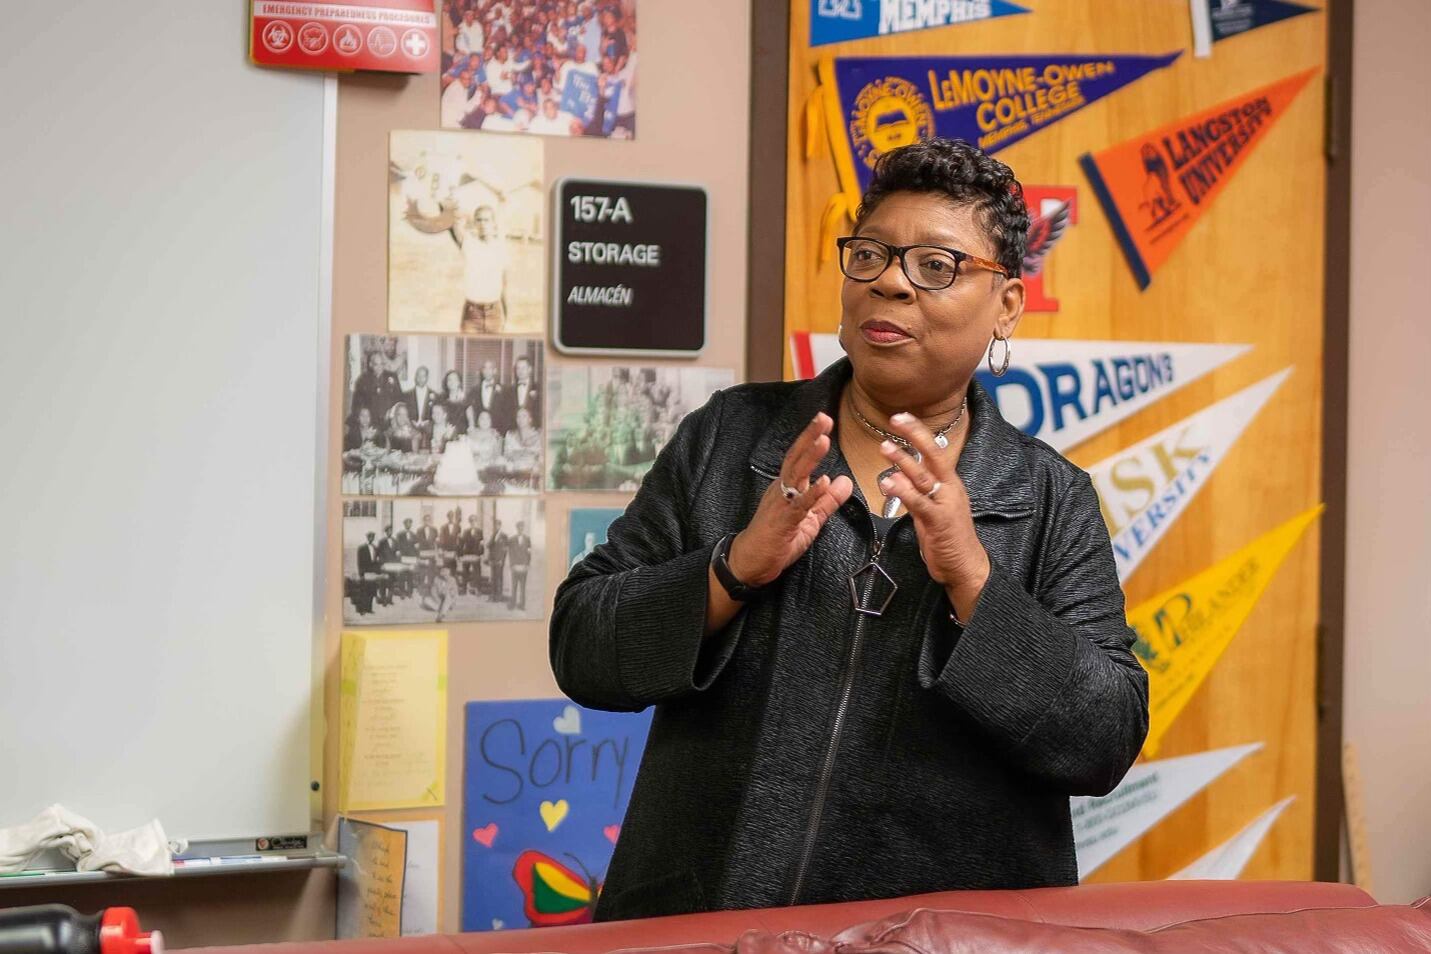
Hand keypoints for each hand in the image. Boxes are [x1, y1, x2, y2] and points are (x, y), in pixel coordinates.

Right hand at [729, 413, 853, 586]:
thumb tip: (845, 480)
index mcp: (787, 486)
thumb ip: (827, 500)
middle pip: (796, 458)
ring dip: (810, 458)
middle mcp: (781, 489)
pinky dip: (812, 493)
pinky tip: (825, 482)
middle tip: (824, 418)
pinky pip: (798, 504)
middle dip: (810, 437)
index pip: (799, 457)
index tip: (824, 420)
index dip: (811, 438)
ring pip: (795, 476)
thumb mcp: (809, 518)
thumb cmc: (777, 539)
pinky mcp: (782, 521)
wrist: (751, 561)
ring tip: (823, 440)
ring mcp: (781, 503)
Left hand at [878, 413, 989, 617]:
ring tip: (885, 447)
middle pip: (934, 455)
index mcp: (950, 483)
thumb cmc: (948, 537)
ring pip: (924, 476)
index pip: (935, 451)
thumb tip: (900, 474)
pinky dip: (903, 491)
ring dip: (904, 461)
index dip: (919, 433)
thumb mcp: (932, 509)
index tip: (902, 417)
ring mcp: (946, 504)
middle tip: (896, 419)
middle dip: (916, 435)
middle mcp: (950, 488)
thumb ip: (918, 492)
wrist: (966, 566)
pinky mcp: (939, 521)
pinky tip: (889, 482)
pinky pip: (919, 503)